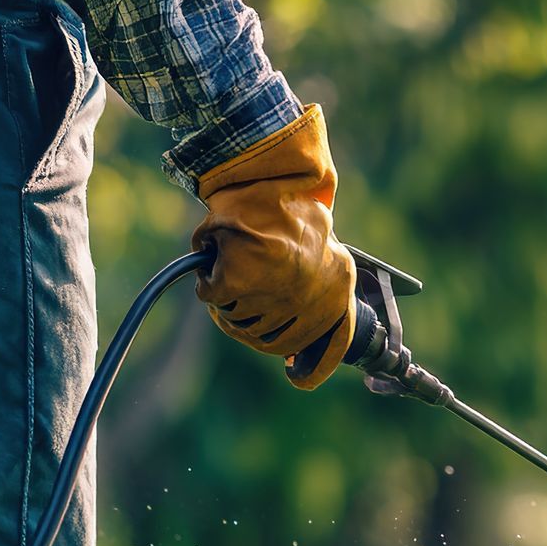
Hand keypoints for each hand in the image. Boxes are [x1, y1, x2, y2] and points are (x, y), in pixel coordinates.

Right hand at [191, 104, 357, 388]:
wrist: (270, 169)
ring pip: (240, 322)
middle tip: (238, 307)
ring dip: (228, 306)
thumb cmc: (291, 201)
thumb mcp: (319, 242)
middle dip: (252, 327)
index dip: (312, 368)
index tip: (295, 375)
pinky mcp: (240, 280)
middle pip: (273, 339)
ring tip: (225, 277)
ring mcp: (277, 291)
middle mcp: (313, 296)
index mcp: (339, 287)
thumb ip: (314, 283)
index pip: (332, 346)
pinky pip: (214, 298)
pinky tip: (210, 267)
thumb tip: (294, 345)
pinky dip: (207, 285)